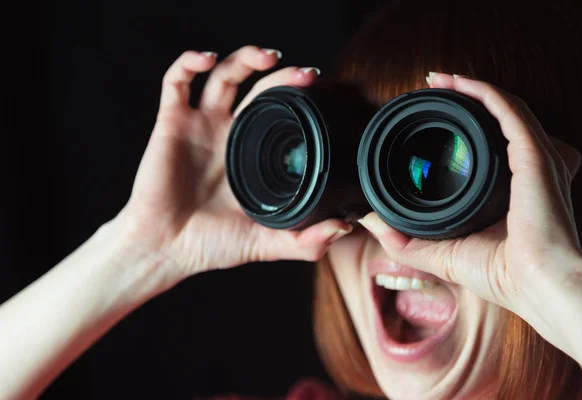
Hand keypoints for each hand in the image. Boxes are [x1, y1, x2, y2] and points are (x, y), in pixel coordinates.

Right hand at [116, 46, 351, 289]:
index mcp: (250, 155)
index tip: (320, 92)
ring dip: (244, 58)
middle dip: (281, 75)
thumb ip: (304, 241)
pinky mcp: (171, 122)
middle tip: (306, 74)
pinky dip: (189, 63)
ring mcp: (200, 125)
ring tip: (267, 56)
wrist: (165, 250)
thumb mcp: (266, 243)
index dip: (297, 98)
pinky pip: (176, 81)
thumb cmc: (211, 246)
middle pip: (256, 88)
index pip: (278, 113)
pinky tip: (207, 58)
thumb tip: (345, 229)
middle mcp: (228, 134)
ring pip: (223, 75)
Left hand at [358, 73, 581, 354]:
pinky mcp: (536, 155)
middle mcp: (526, 166)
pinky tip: (458, 83)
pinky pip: (509, 111)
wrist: (535, 284)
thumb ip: (404, 240)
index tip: (429, 114)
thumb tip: (370, 221)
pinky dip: (484, 93)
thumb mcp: (440, 253)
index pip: (488, 141)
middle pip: (496, 117)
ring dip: (470, 87)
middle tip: (433, 88)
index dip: (462, 122)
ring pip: (503, 106)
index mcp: (510, 186)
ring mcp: (535, 158)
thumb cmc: (500, 274)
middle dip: (464, 97)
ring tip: (439, 79)